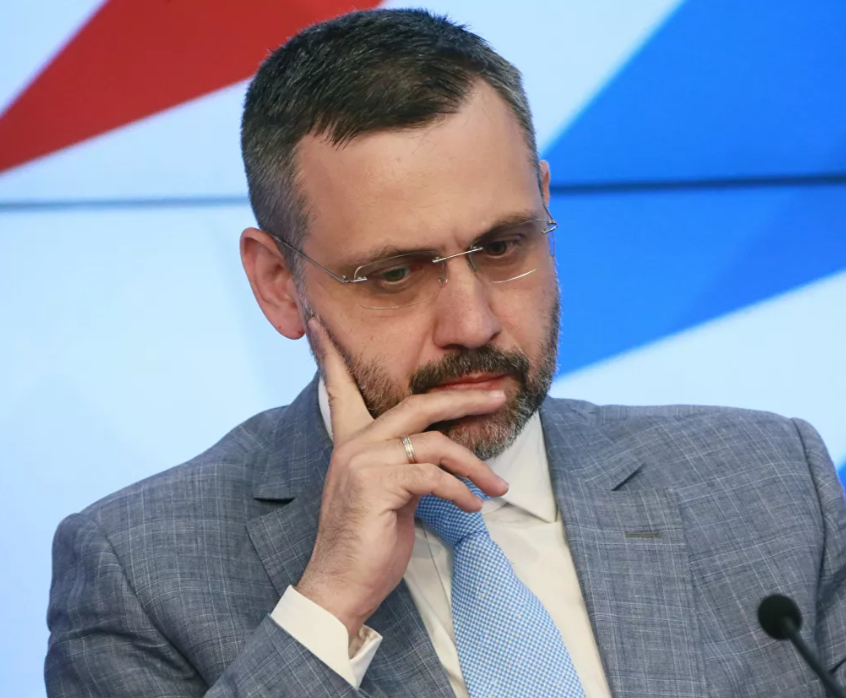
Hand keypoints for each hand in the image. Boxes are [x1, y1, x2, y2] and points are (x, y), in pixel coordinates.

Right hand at [295, 318, 508, 638]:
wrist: (340, 584)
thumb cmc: (366, 540)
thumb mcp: (386, 492)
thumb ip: (405, 463)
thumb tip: (441, 454)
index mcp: (351, 441)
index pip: (340, 387)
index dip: (332, 353)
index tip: (322, 321)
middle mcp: (354, 444)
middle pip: (417, 404)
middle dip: (462, 397)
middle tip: (497, 395)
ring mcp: (364, 462)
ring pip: (436, 444)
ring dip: (475, 466)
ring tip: (497, 486)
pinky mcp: (379, 485)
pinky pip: (435, 477)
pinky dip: (462, 493)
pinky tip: (472, 507)